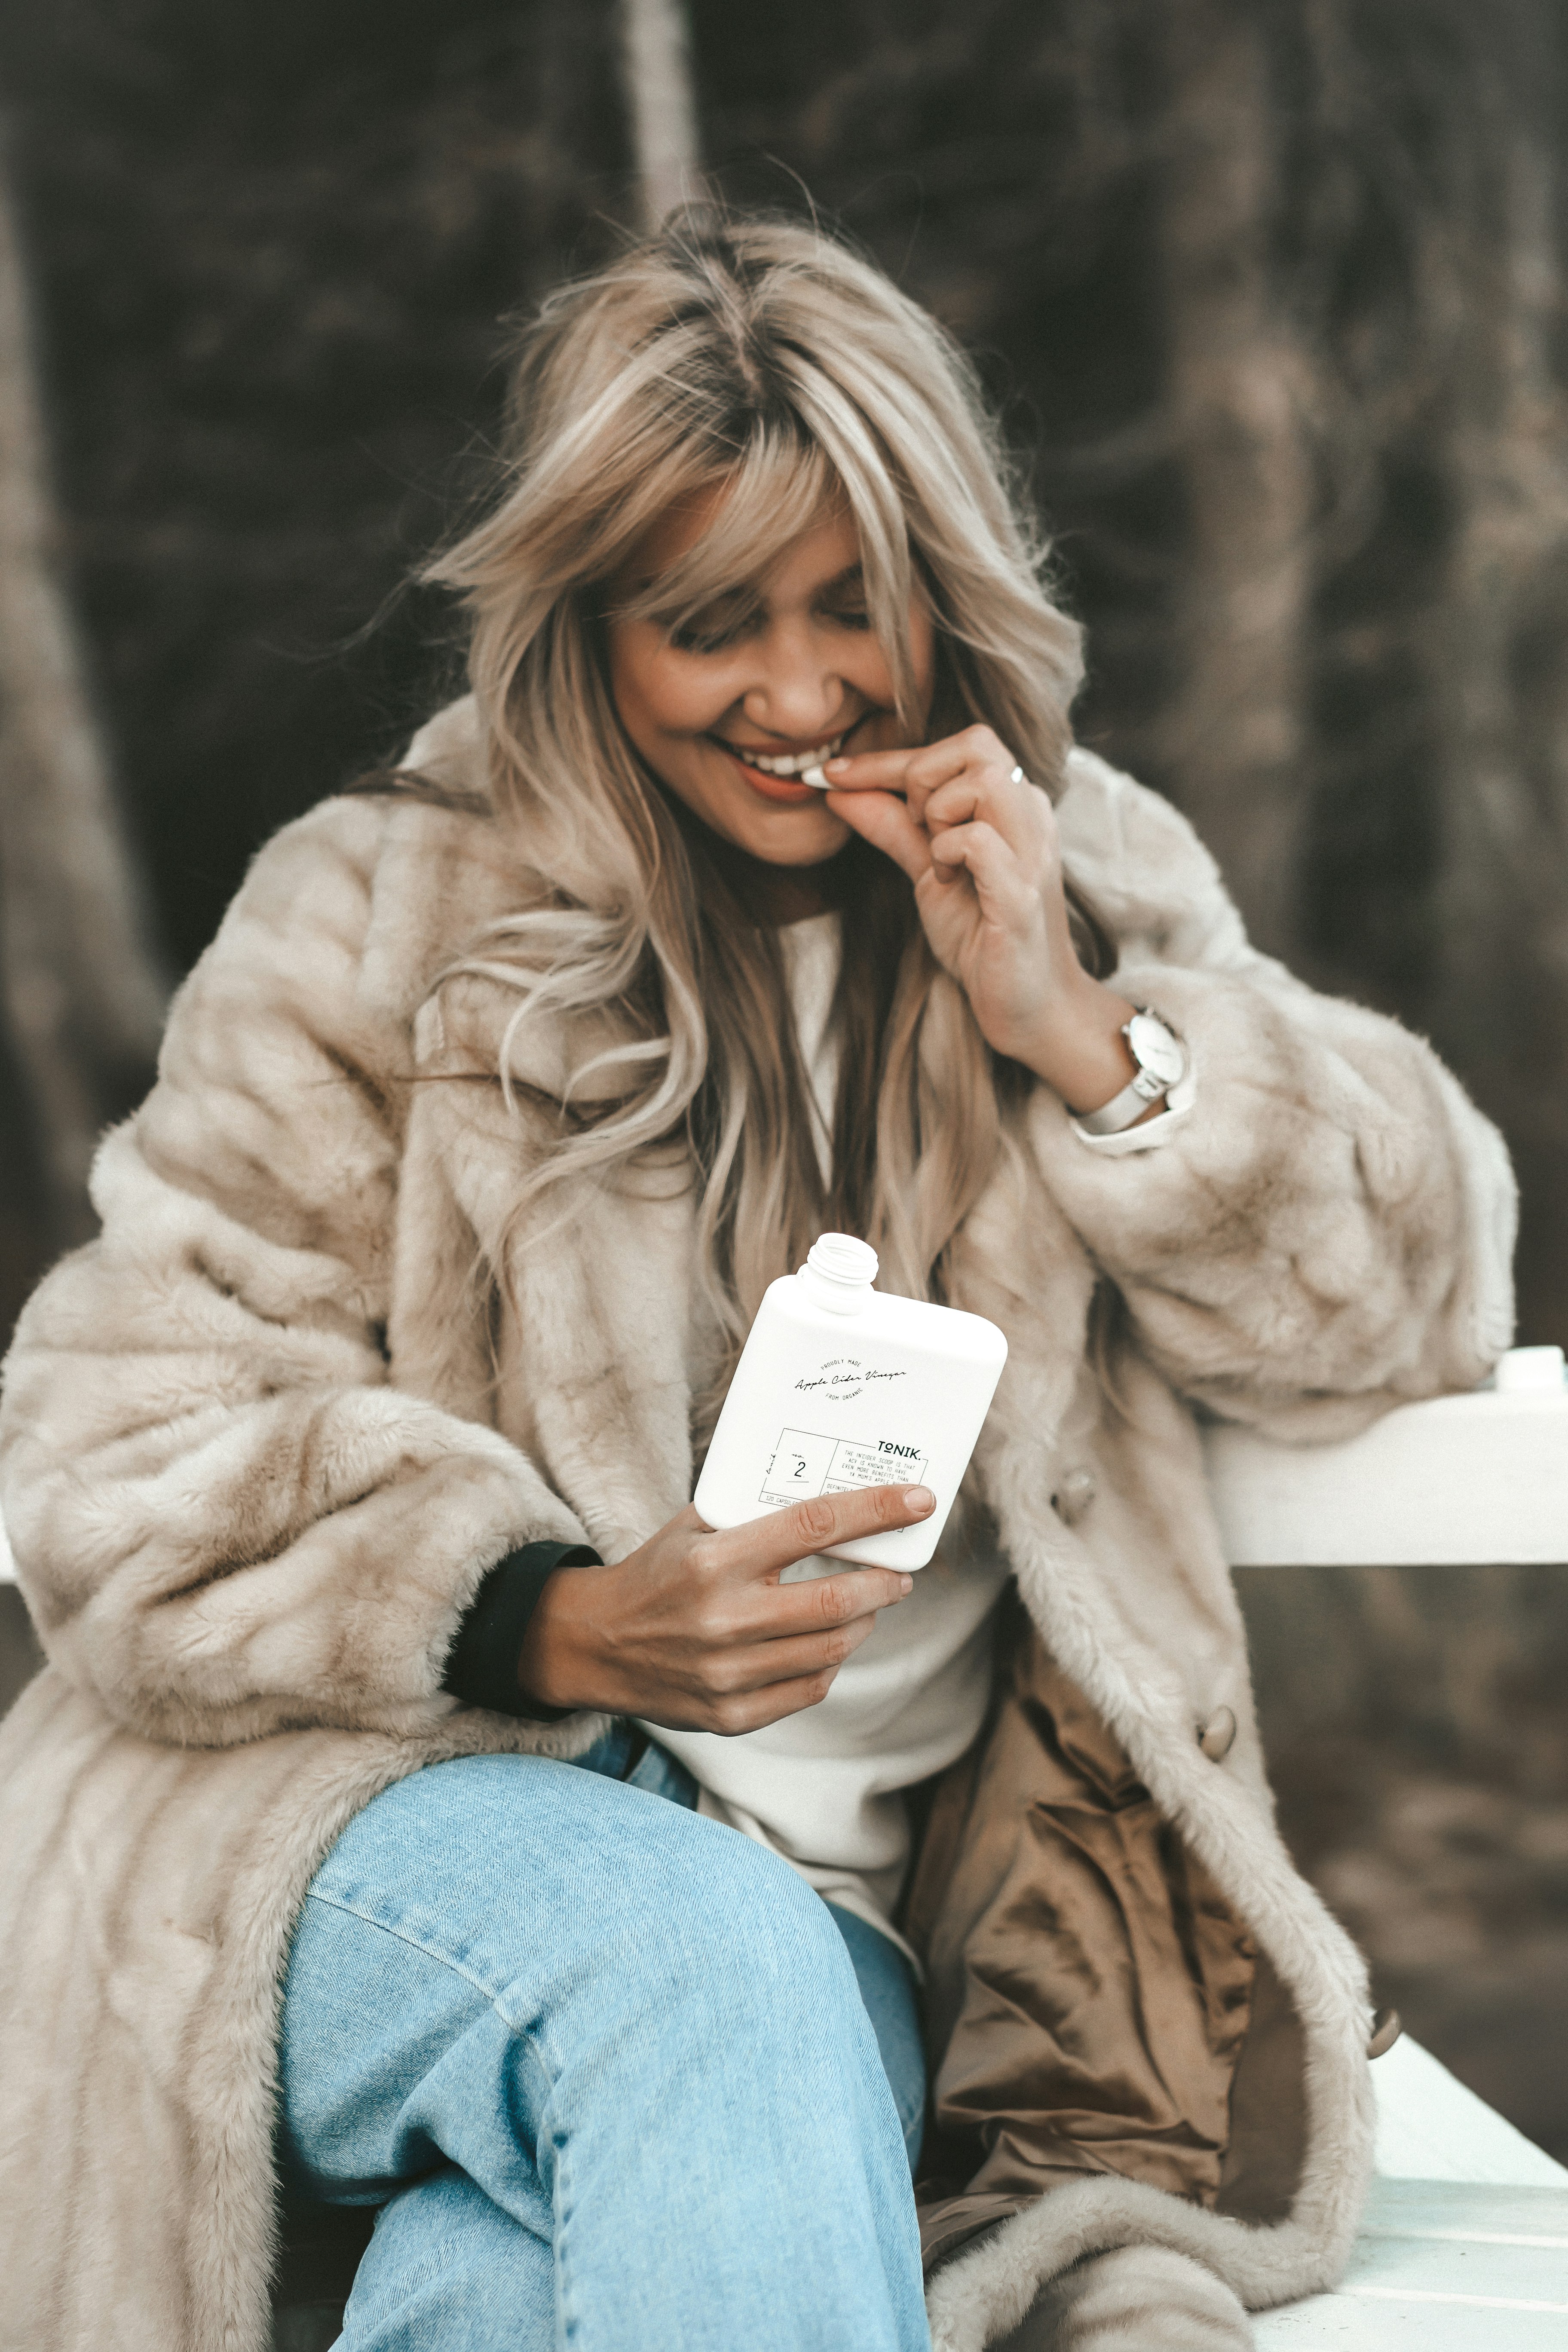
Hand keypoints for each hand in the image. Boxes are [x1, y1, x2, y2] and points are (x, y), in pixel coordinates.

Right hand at [517, 1483, 932, 1732]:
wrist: (594, 1646)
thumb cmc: (657, 1574)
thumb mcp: (693, 1526)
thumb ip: (755, 1513)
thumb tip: (838, 1499)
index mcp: (714, 1559)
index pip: (814, 1525)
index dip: (876, 1511)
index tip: (918, 1501)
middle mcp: (723, 1618)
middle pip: (837, 1600)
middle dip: (884, 1582)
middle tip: (899, 1571)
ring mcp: (728, 1673)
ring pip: (831, 1648)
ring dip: (864, 1621)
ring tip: (869, 1603)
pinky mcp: (731, 1716)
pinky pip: (808, 1687)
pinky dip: (829, 1661)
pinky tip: (826, 1643)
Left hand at [823, 724, 1142, 1112]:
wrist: (1026, 1006)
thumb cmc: (983, 937)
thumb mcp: (927, 873)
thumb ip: (892, 827)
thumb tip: (840, 789)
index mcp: (1013, 804)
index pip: (957, 747)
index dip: (888, 758)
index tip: (833, 775)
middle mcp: (1032, 815)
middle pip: (975, 744)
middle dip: (922, 778)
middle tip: (914, 832)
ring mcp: (1033, 851)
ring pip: (983, 780)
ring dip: (939, 815)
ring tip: (939, 862)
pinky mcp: (1022, 892)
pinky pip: (977, 839)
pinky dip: (947, 854)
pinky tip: (949, 883)